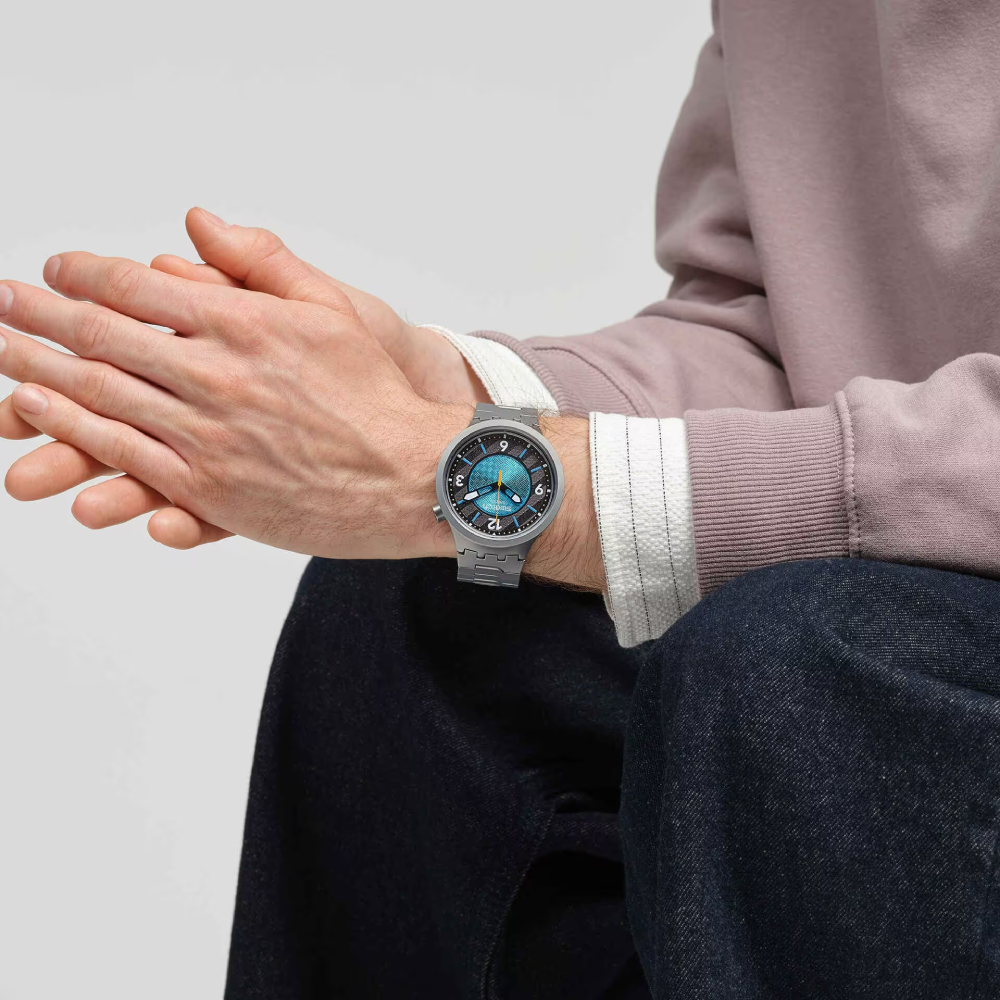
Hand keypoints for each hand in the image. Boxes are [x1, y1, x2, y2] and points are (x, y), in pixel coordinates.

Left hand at [0, 254, 470, 559]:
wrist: (411, 475)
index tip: (51, 270)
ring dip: (37, 372)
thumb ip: (263, 262)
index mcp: (243, 324)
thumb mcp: (333, 309)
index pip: (139, 288)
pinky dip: (74, 429)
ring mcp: (207, 436)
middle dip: (37, 318)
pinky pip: (125, 454)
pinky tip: (39, 413)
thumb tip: (200, 222)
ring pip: (100, 397)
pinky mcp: (210, 489)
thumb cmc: (376, 395)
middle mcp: (214, 376)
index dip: (84, 275)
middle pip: (102, 338)